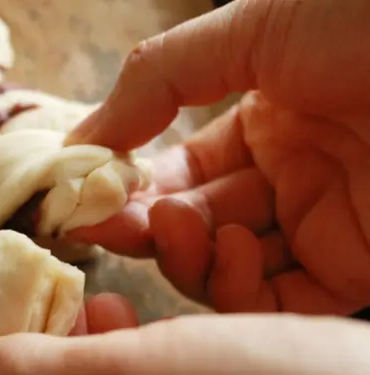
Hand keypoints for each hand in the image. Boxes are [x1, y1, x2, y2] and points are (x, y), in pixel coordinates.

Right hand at [66, 0, 369, 315]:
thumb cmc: (366, 18)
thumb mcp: (250, 28)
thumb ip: (157, 80)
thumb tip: (80, 140)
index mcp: (266, 117)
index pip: (176, 171)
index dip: (128, 185)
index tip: (84, 198)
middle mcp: (290, 177)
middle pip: (192, 226)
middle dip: (146, 227)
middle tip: (112, 223)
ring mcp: (322, 225)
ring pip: (224, 270)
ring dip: (185, 256)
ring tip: (178, 225)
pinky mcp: (357, 268)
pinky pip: (276, 300)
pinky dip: (236, 287)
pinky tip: (228, 246)